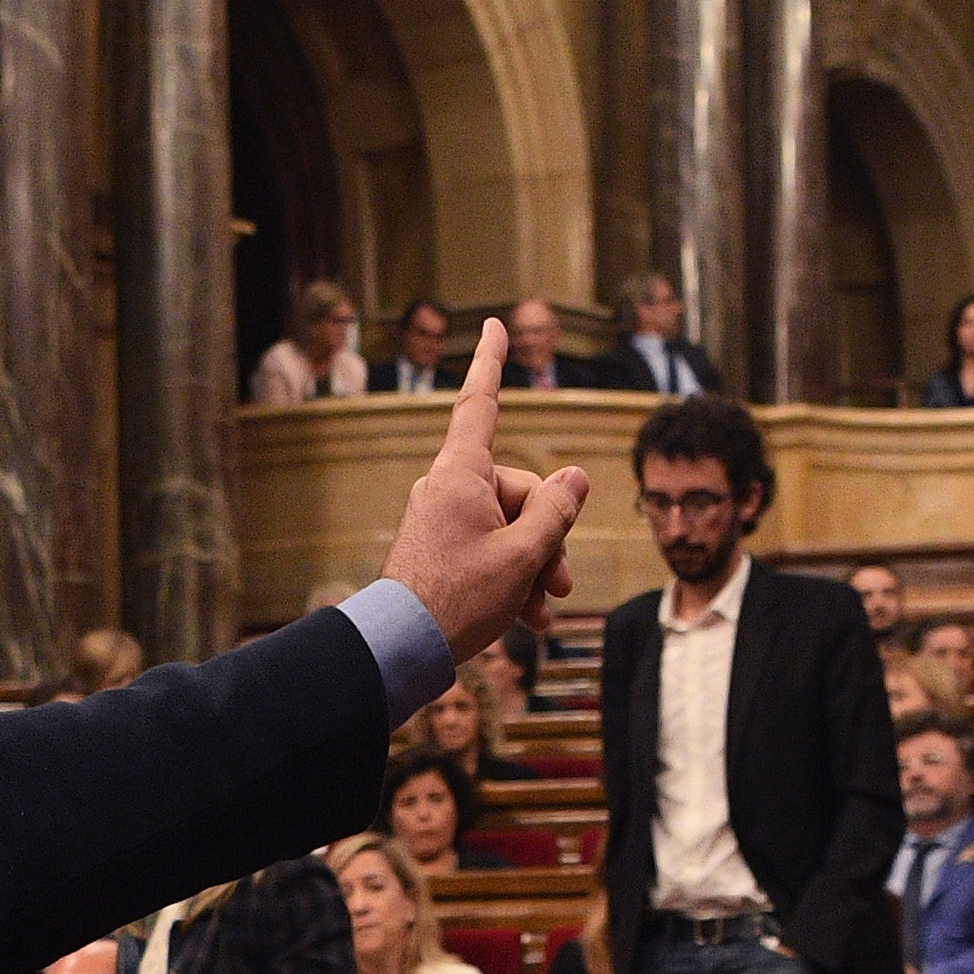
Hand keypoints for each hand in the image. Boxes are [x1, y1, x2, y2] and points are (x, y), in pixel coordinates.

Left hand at [380, 321, 595, 659]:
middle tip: (558, 582)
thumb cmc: (458, 599)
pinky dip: (509, 577)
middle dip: (547, 534)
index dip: (491, 362)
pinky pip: (486, 549)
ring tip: (542, 609)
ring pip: (506, 526)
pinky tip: (525, 617)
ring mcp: (439, 520)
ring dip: (532, 565)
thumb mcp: (523, 555)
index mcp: (461, 475)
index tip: (495, 324)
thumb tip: (575, 478)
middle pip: (518, 489)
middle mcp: (446, 488)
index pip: (481, 404)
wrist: (399, 649)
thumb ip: (556, 511)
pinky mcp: (436, 551)